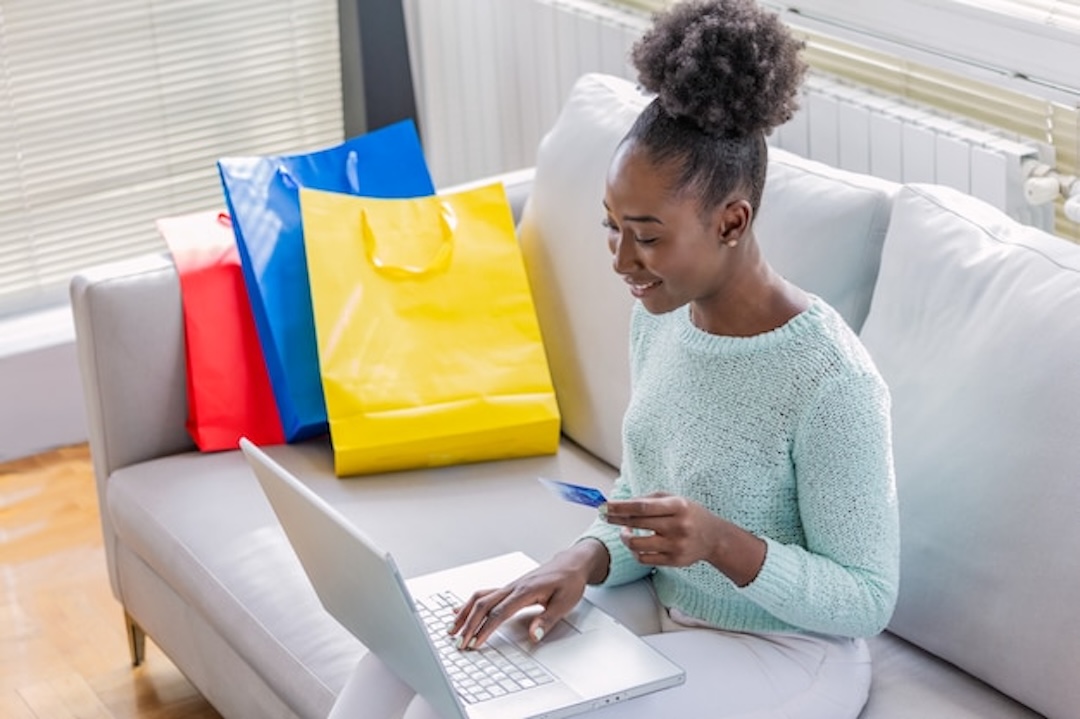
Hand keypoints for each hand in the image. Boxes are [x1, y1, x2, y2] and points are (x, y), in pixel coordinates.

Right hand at [449, 540, 608, 649]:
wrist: (571, 564)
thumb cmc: (568, 581)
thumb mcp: (565, 603)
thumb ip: (547, 620)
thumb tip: (534, 635)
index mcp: (526, 591)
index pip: (500, 612)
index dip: (486, 629)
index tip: (476, 642)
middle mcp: (513, 587)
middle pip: (484, 605)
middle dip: (469, 624)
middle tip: (459, 642)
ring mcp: (509, 586)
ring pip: (480, 598)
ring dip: (465, 613)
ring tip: (452, 628)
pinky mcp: (509, 588)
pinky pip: (484, 594)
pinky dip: (469, 604)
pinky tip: (459, 611)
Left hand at [602, 493, 764, 585]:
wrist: (714, 538)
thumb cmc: (689, 514)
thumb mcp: (674, 499)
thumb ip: (650, 499)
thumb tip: (622, 505)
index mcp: (678, 506)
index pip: (642, 507)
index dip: (620, 507)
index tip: (605, 505)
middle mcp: (677, 526)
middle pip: (637, 524)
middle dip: (616, 519)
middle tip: (604, 515)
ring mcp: (676, 546)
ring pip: (636, 545)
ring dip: (625, 538)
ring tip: (624, 532)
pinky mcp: (674, 561)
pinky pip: (644, 559)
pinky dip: (635, 551)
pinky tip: (636, 544)